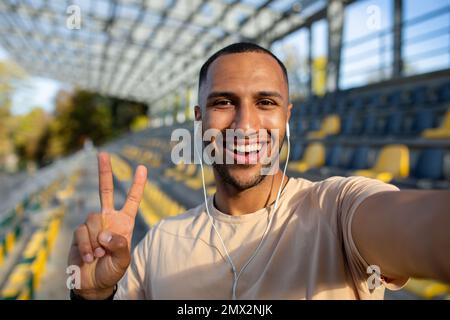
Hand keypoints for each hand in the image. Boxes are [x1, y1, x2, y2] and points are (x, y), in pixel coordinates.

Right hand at [68, 152, 146, 298]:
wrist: (93, 283)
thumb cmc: (112, 270)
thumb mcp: (123, 260)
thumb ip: (119, 246)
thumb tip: (105, 233)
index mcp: (124, 222)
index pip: (132, 200)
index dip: (137, 184)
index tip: (141, 168)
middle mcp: (108, 218)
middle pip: (104, 190)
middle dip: (104, 172)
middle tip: (103, 154)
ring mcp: (93, 224)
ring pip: (93, 219)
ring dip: (97, 240)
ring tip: (99, 254)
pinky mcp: (79, 233)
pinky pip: (82, 232)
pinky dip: (87, 246)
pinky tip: (89, 257)